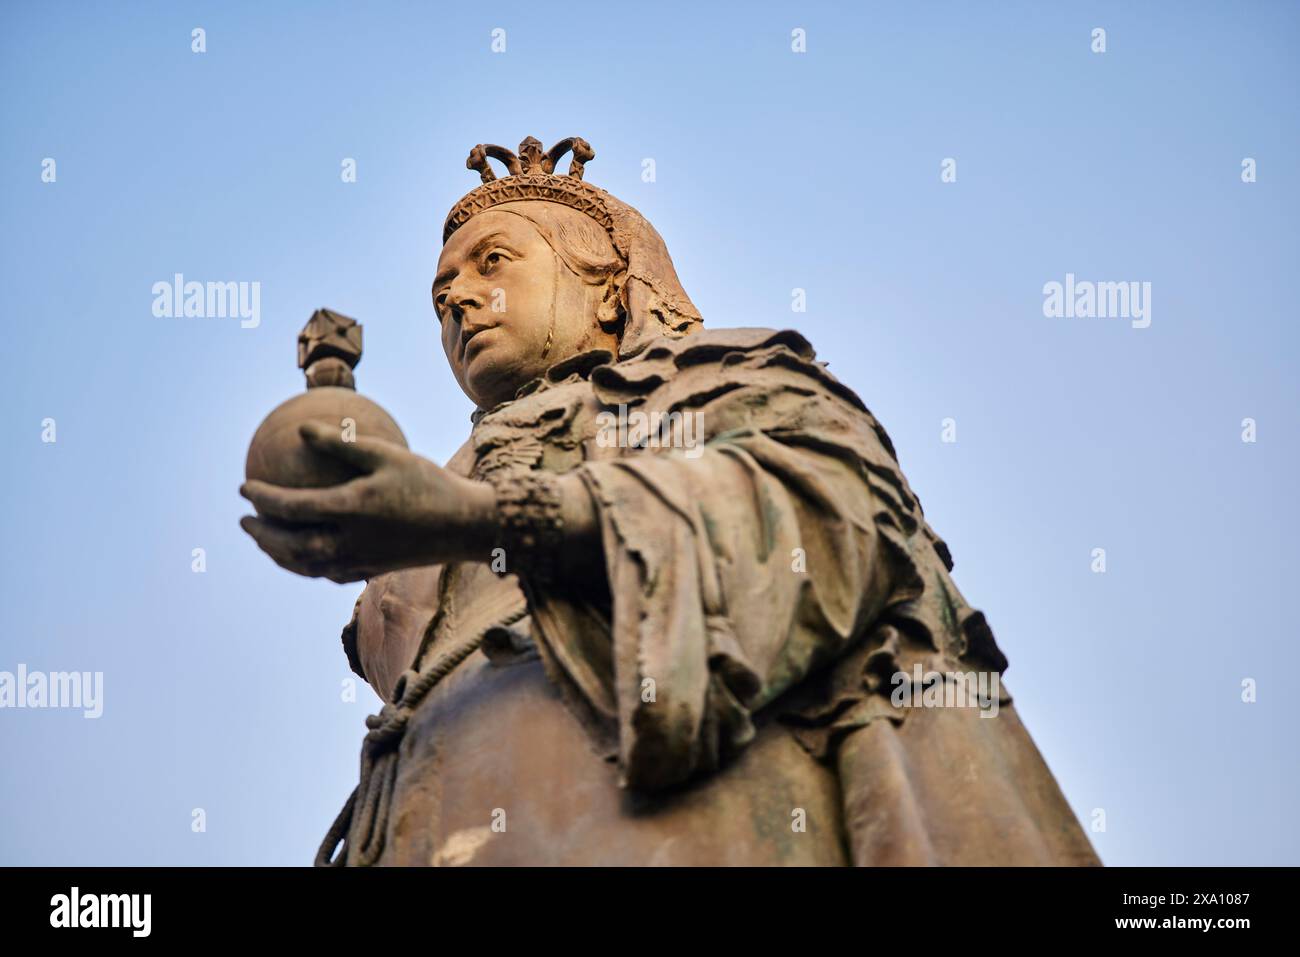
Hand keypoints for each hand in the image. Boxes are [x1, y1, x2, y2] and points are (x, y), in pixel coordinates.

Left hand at [239, 422, 498, 582]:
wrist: (465, 526)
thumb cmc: (429, 483)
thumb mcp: (386, 454)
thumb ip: (341, 443)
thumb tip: (301, 430)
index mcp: (349, 511)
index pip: (290, 508)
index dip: (262, 498)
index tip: (243, 487)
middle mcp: (348, 543)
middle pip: (289, 546)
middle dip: (261, 535)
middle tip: (244, 520)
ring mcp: (359, 563)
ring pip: (305, 566)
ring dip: (279, 555)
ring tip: (266, 541)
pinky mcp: (370, 572)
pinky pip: (326, 573)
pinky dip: (306, 565)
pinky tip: (306, 554)